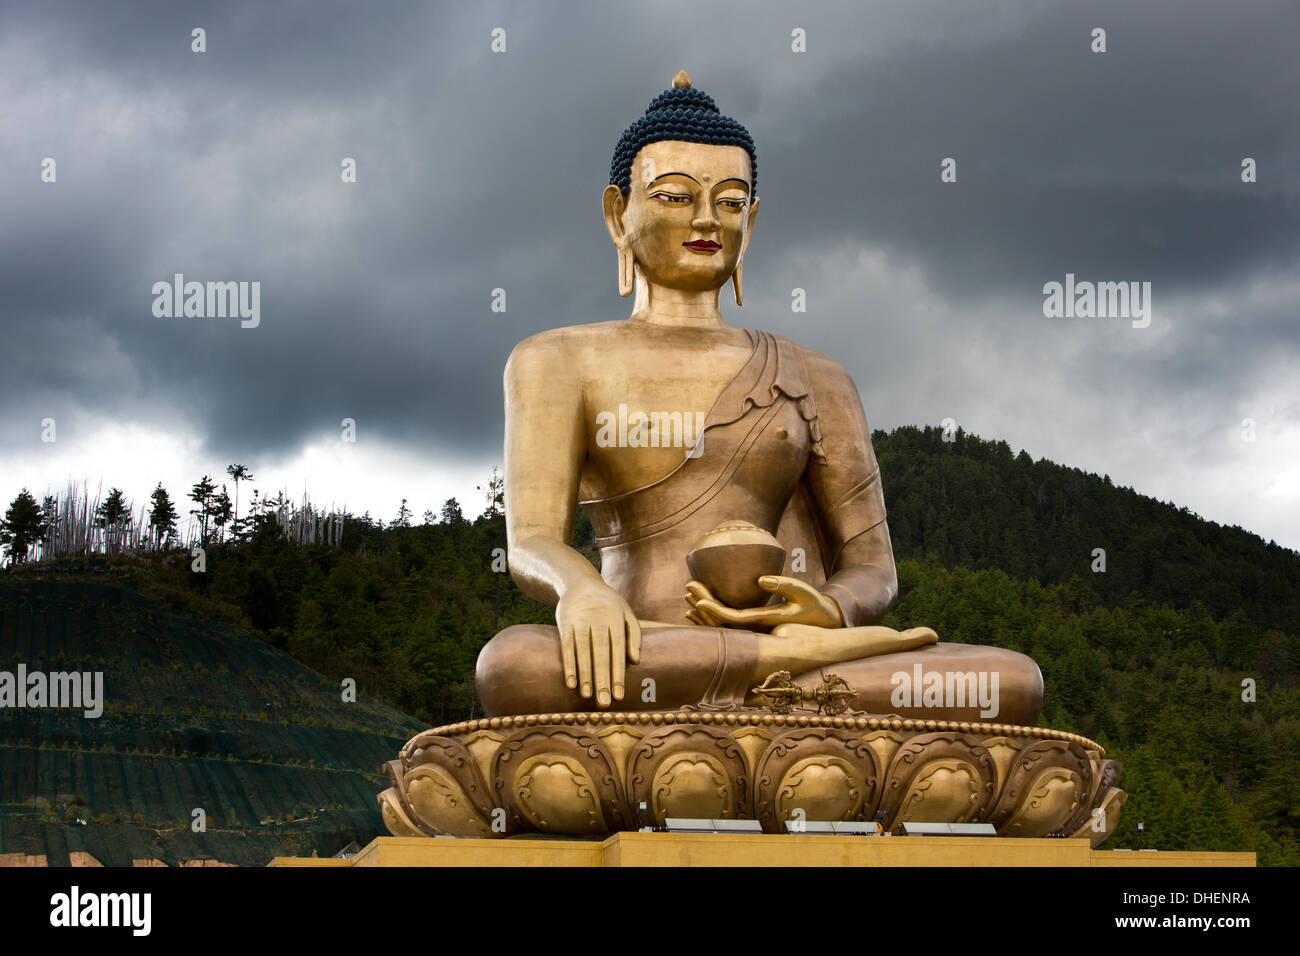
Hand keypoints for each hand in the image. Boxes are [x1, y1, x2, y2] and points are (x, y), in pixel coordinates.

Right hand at [555, 580, 641, 707]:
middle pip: (601, 655)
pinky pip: (567, 648)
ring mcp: (580, 622)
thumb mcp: (626, 612)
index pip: (618, 651)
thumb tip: (635, 662)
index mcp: (616, 620)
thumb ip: (634, 635)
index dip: (618, 674)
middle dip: (602, 680)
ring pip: (583, 653)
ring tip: (588, 696)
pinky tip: (571, 683)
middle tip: (604, 703)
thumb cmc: (608, 603)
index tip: (619, 696)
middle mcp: (598, 621)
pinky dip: (569, 666)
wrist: (579, 582)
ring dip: (585, 676)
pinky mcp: (565, 624)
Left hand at [685, 575, 844, 630]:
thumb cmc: (814, 605)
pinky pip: (728, 622)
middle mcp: (755, 628)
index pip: (732, 620)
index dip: (714, 612)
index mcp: (764, 622)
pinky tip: (698, 607)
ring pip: (723, 624)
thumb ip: (784, 584)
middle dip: (703, 605)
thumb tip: (760, 579)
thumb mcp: (803, 592)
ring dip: (705, 610)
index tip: (697, 602)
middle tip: (689, 586)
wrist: (824, 623)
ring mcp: (754, 628)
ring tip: (689, 593)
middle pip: (722, 622)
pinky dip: (713, 615)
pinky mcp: (755, 624)